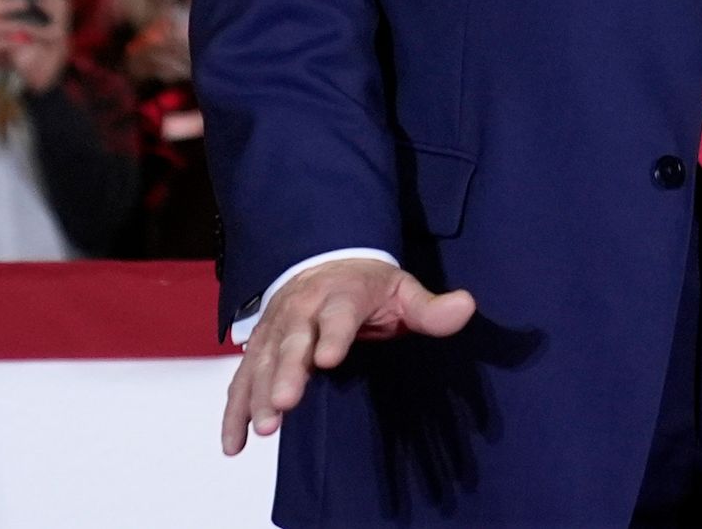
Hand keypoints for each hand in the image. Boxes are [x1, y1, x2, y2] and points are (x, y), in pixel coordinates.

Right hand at [222, 260, 478, 455]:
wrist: (323, 259)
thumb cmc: (367, 285)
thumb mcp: (402, 290)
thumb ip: (430, 307)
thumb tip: (466, 306)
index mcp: (341, 295)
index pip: (337, 315)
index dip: (332, 335)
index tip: (329, 359)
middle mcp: (302, 311)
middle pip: (292, 341)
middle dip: (287, 372)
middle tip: (284, 403)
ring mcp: (276, 329)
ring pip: (263, 361)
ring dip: (259, 393)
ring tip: (265, 426)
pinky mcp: (259, 347)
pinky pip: (241, 379)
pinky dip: (234, 410)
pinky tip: (235, 442)